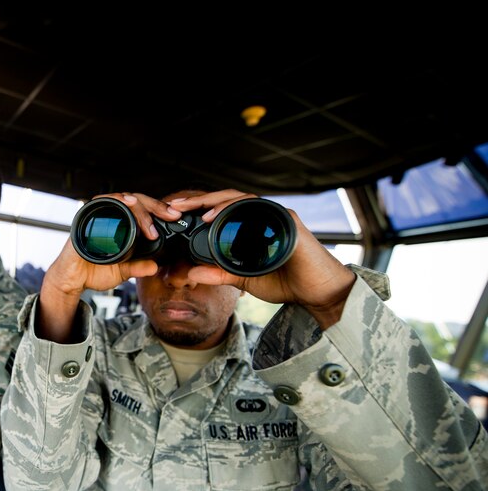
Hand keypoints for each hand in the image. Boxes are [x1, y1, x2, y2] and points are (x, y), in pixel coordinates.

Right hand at [38, 193, 174, 341]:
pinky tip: (128, 202)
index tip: (176, 217)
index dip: (160, 211)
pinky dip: (116, 199)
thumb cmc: (93, 272)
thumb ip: (138, 267)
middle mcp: (110, 216)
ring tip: (154, 220)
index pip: (143, 209)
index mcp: (121, 224)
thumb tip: (156, 266)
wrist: (71, 280)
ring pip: (123, 198)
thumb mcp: (123, 272)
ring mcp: (98, 214)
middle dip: (157, 207)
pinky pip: (102, 201)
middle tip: (172, 216)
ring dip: (141, 206)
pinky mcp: (87, 217)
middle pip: (137, 200)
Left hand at [168, 190, 355, 328]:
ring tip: (193, 210)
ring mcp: (275, 215)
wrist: (318, 292)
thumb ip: (219, 274)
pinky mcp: (286, 220)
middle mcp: (263, 215)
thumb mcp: (243, 279)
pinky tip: (217, 218)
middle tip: (174, 206)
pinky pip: (258, 209)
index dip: (198, 209)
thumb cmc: (286, 282)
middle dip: (198, 200)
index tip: (173, 214)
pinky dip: (235, 210)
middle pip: (226, 199)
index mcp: (252, 225)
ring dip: (214, 202)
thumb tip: (191, 274)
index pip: (221, 210)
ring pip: (240, 199)